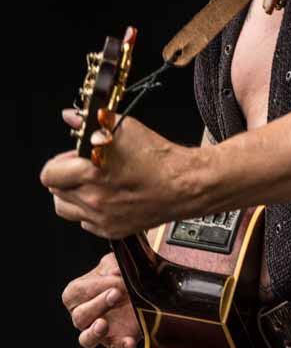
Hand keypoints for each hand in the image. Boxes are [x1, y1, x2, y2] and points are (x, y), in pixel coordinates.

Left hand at [40, 109, 198, 238]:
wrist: (184, 184)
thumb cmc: (159, 158)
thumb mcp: (124, 129)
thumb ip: (90, 123)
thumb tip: (71, 117)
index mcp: (92, 173)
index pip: (49, 174)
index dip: (60, 163)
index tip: (73, 158)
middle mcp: (93, 199)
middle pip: (55, 191)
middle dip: (66, 177)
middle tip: (84, 168)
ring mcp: (101, 217)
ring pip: (66, 208)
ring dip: (72, 195)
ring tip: (90, 185)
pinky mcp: (111, 230)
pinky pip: (85, 222)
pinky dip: (89, 211)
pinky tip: (106, 197)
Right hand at [62, 252, 140, 347]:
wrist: (144, 287)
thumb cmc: (121, 274)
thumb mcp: (116, 263)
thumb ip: (113, 264)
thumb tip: (116, 272)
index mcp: (77, 294)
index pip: (76, 292)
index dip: (95, 286)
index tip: (116, 277)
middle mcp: (84, 316)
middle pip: (80, 316)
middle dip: (98, 304)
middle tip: (117, 293)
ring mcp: (100, 331)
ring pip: (87, 339)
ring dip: (94, 332)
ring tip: (104, 323)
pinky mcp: (118, 341)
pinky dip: (122, 346)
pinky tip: (129, 342)